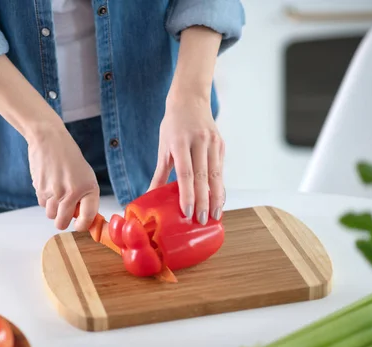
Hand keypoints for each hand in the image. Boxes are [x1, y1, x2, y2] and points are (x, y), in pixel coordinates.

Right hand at [0, 55, 99, 230]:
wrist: (49, 139)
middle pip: (62, 223)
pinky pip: (42, 205)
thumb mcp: (85, 175)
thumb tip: (80, 219)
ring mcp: (54, 192)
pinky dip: (45, 199)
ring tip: (56, 192)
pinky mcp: (40, 189)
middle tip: (65, 211)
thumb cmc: (69, 157)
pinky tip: (48, 184)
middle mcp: (72, 193)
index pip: (86, 219)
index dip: (82, 226)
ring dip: (53, 209)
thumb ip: (84, 197)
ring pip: (51, 215)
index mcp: (88, 188)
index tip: (79, 226)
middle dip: (63, 220)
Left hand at [148, 97, 224, 224]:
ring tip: (214, 215)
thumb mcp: (163, 147)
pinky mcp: (221, 144)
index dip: (187, 195)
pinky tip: (218, 200)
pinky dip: (220, 186)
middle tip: (202, 221)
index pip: (185, 174)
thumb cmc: (173, 125)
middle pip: (203, 177)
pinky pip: (220, 169)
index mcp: (180, 143)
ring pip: (216, 175)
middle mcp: (199, 142)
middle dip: (204, 201)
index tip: (188, 213)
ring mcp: (213, 142)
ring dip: (216, 197)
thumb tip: (150, 195)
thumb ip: (160, 173)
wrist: (190, 99)